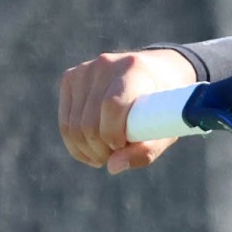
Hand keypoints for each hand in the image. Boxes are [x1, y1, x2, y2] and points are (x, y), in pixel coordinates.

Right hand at [58, 48, 197, 173]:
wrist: (157, 71)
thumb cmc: (164, 105)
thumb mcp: (166, 129)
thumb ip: (145, 151)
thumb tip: (112, 166)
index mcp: (134, 69)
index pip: (112, 105)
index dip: (112, 134)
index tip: (122, 147)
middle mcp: (105, 65)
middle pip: (89, 121)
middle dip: (100, 149)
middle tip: (116, 156)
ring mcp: (84, 70)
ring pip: (72, 125)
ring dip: (88, 150)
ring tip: (106, 155)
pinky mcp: (70, 78)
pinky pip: (65, 122)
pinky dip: (76, 144)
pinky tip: (92, 150)